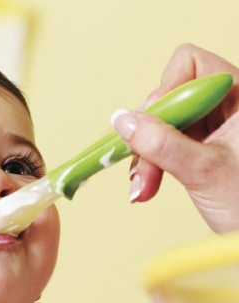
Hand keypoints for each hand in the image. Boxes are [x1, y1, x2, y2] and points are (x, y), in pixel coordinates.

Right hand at [112, 43, 238, 232]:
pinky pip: (165, 146)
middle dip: (148, 136)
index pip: (190, 66)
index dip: (166, 92)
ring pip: (163, 125)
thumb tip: (122, 121)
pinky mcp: (202, 150)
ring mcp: (214, 129)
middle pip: (170, 99)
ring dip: (146, 157)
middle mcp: (227, 106)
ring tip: (144, 189)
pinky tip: (147, 188)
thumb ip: (162, 143)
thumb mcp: (204, 171)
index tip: (152, 126)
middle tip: (144, 172)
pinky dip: (152, 167)